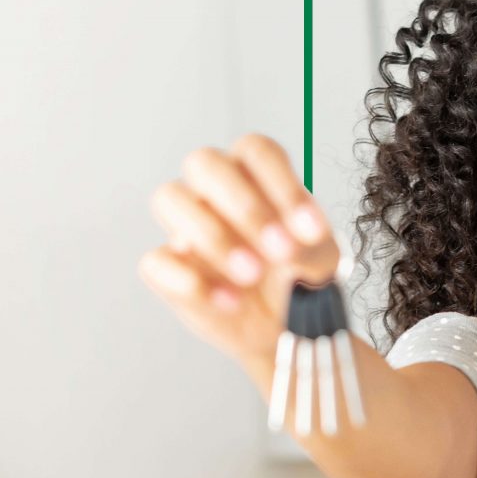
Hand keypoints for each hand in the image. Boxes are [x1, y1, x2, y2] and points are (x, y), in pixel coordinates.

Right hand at [137, 134, 340, 376]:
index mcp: (254, 174)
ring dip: (212, 236)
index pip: (256, 152)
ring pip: (169, 198)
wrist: (281, 326)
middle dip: (243, 205)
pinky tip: (231, 302)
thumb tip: (289, 242)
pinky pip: (156, 261)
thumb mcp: (320, 262)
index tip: (311, 230)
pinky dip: (191, 283)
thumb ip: (310, 246)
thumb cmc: (298, 277)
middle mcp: (213, 190)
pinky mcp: (166, 267)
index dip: (283, 186)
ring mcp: (184, 226)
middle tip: (280, 250)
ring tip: (252, 275)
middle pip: (204, 163)